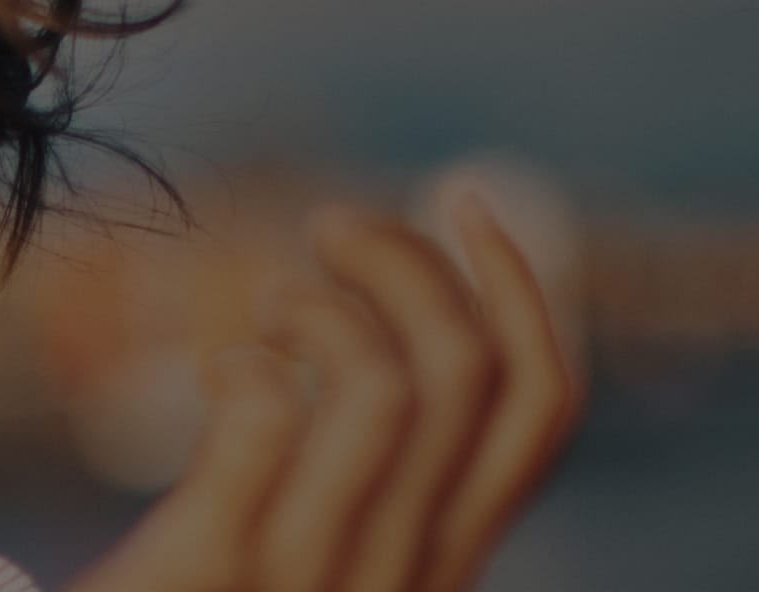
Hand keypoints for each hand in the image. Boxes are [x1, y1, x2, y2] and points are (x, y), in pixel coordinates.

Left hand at [73, 195, 586, 591]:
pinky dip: (250, 361)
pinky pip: (268, 413)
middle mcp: (406, 574)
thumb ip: (384, 493)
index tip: (460, 204)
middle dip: (407, 261)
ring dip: (326, 303)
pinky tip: (222, 372)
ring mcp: (316, 578)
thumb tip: (406, 357)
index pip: (541, 407)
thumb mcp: (342, 573)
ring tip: (267, 307)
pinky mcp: (216, 567)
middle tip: (328, 230)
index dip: (520, 286)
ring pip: (388, 382)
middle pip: (468, 371)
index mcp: (448, 566)